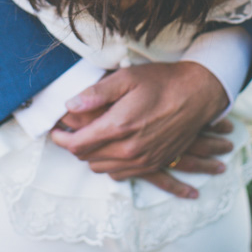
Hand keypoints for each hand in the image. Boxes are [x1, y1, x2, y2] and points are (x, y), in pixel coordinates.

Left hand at [50, 61, 228, 191]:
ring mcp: (142, 160)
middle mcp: (129, 150)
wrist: (197, 95)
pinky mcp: (153, 164)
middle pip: (87, 158)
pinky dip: (110, 164)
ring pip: (102, 168)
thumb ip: (96, 93)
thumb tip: (70, 105)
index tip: (54, 130)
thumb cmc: (161, 82)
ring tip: (89, 136)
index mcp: (119, 127)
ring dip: (91, 155)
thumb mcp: (127, 78)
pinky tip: (110, 147)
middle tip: (69, 130)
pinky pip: (121, 174)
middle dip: (74, 145)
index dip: (61, 139)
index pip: (78, 144)